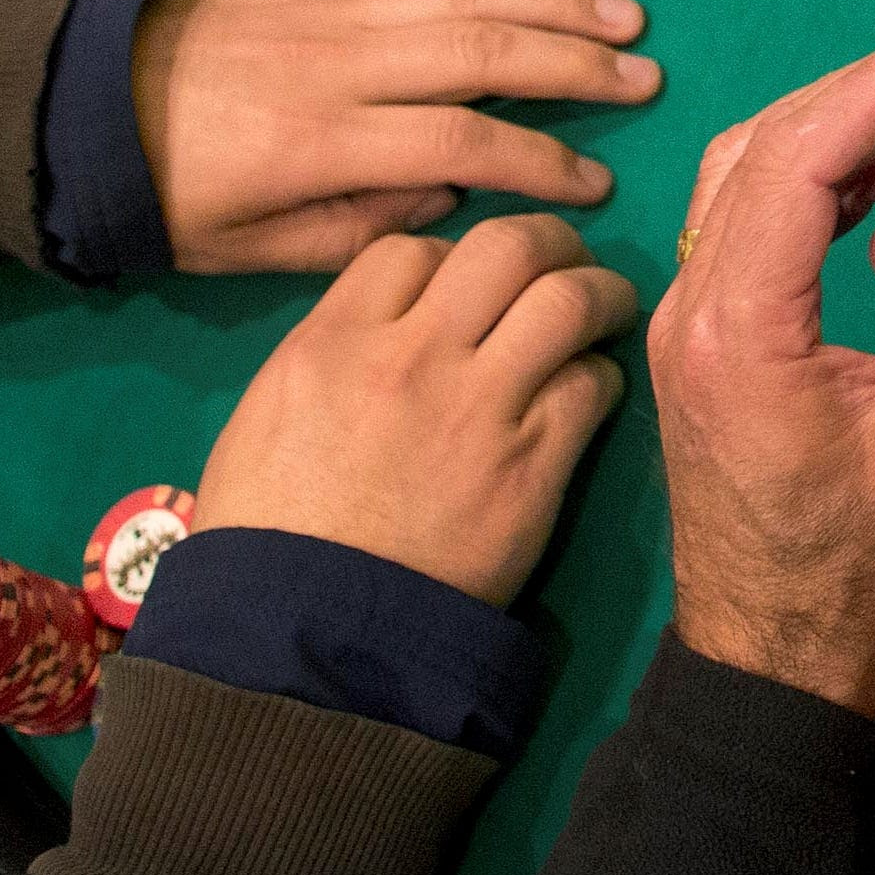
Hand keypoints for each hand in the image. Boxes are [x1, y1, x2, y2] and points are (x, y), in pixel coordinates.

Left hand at [134, 0, 658, 270]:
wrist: (77, 97)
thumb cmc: (166, 194)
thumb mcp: (246, 249)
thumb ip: (354, 230)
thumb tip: (451, 194)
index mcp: (318, 140)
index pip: (457, 141)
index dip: (536, 162)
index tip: (596, 186)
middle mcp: (339, 62)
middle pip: (480, 52)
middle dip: (574, 65)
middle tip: (648, 79)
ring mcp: (335, 9)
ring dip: (554, 5)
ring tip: (626, 20)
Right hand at [192, 214, 637, 604]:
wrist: (308, 633)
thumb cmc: (269, 534)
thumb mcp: (267, 416)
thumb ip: (330, 351)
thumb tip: (384, 324)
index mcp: (335, 340)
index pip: (414, 249)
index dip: (451, 255)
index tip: (470, 282)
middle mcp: (413, 354)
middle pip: (506, 246)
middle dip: (545, 241)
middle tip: (563, 260)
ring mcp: (479, 405)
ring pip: (568, 300)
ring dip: (599, 292)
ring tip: (607, 303)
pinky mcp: (533, 464)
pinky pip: (592, 384)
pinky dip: (603, 374)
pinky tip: (596, 386)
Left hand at [649, 29, 874, 714]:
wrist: (778, 666)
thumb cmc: (864, 572)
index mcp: (741, 326)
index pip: (799, 152)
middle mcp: (696, 305)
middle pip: (765, 143)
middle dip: (865, 90)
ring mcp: (693, 320)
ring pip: (746, 172)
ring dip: (834, 128)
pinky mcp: (709, 337)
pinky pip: (748, 218)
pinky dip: (814, 178)